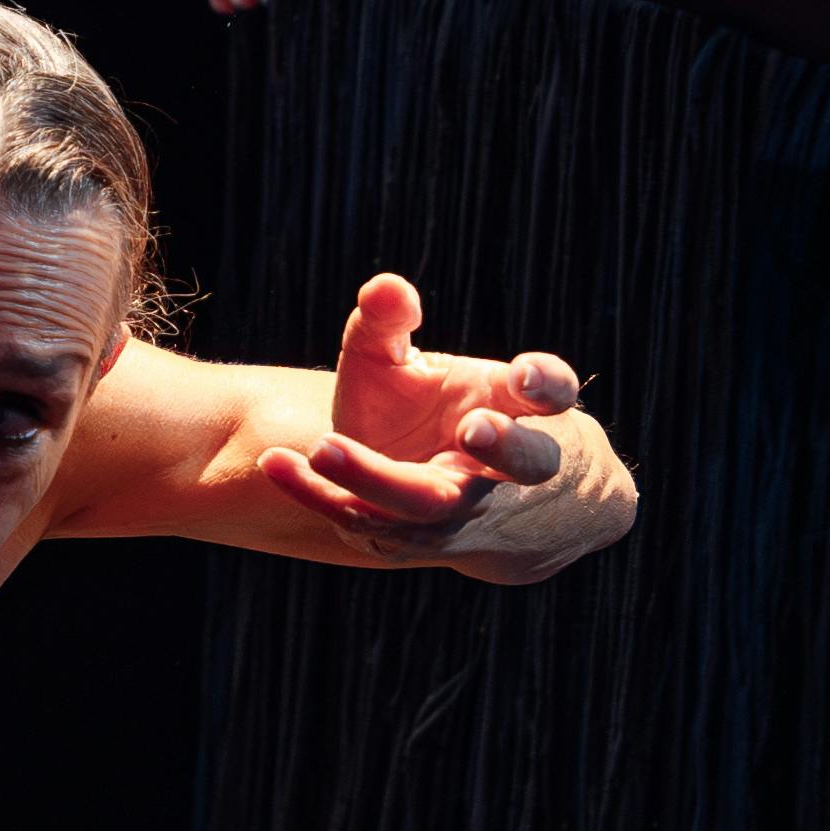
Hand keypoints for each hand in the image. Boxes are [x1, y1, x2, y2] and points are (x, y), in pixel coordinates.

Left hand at [256, 274, 610, 575]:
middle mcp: (506, 471)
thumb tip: (385, 288)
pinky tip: (275, 463)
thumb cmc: (436, 412)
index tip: (524, 373)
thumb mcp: (415, 365)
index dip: (547, 383)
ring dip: (379, 479)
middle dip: (505, 446)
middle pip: (524, 464)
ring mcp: (464, 515)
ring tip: (324, 446)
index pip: (554, 392)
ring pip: (432, 506)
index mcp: (520, 413)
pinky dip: (320, 495)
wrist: (452, 507)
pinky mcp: (412, 542)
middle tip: (473, 428)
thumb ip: (390, 324)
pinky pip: (367, 524)